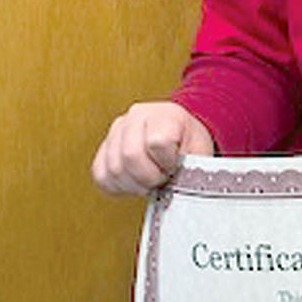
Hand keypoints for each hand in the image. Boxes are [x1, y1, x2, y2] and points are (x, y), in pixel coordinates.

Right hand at [91, 101, 213, 194]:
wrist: (179, 137)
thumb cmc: (188, 144)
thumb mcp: (200, 152)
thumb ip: (191, 167)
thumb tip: (182, 186)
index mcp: (165, 114)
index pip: (157, 142)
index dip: (167, 164)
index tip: (175, 167)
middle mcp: (136, 117)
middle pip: (131, 156)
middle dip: (149, 178)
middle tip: (161, 179)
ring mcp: (116, 131)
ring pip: (114, 169)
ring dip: (134, 185)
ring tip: (150, 181)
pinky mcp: (103, 148)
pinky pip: (101, 176)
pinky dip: (119, 187)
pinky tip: (134, 183)